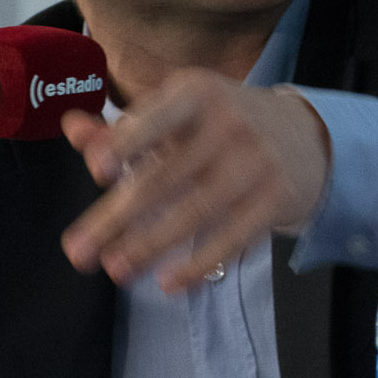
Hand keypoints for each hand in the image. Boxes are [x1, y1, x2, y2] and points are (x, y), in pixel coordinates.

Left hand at [60, 70, 330, 292]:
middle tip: (79, 252)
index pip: (156, 119)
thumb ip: (125, 127)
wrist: (306, 136)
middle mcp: (228, 123)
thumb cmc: (223, 124)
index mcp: (195, 94)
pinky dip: (200, 263)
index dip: (126, 143)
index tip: (97, 169)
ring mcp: (255, 162)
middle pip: (164, 177)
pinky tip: (170, 282)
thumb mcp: (180, 113)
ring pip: (195, 212)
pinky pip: (232, 237)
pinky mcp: (277, 197)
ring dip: (150, 246)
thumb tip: (72, 128)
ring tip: (117, 270)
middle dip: (117, 218)